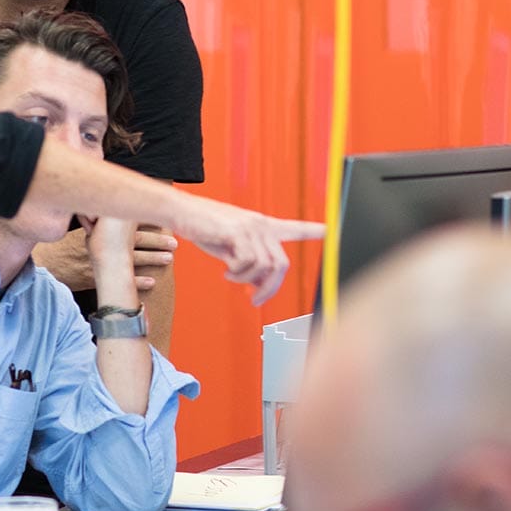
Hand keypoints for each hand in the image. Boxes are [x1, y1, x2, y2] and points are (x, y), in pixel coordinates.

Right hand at [36, 225, 174, 290]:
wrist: (47, 260)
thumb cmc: (62, 242)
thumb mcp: (77, 221)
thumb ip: (94, 213)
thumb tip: (106, 197)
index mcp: (101, 230)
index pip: (128, 224)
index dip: (148, 223)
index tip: (165, 222)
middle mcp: (104, 245)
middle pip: (134, 241)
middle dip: (156, 241)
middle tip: (174, 244)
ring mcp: (101, 262)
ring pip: (131, 260)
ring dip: (152, 259)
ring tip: (168, 259)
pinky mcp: (98, 276)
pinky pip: (120, 281)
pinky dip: (137, 282)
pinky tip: (152, 283)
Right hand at [177, 200, 324, 304]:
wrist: (180, 210)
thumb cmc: (202, 227)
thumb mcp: (229, 246)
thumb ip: (247, 261)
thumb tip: (260, 283)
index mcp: (262, 225)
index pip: (294, 228)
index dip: (313, 231)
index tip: (331, 229)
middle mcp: (261, 224)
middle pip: (281, 264)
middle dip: (270, 288)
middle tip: (255, 300)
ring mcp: (251, 227)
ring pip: (265, 266)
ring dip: (248, 280)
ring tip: (231, 277)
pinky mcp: (237, 232)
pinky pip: (247, 263)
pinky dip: (237, 274)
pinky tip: (226, 270)